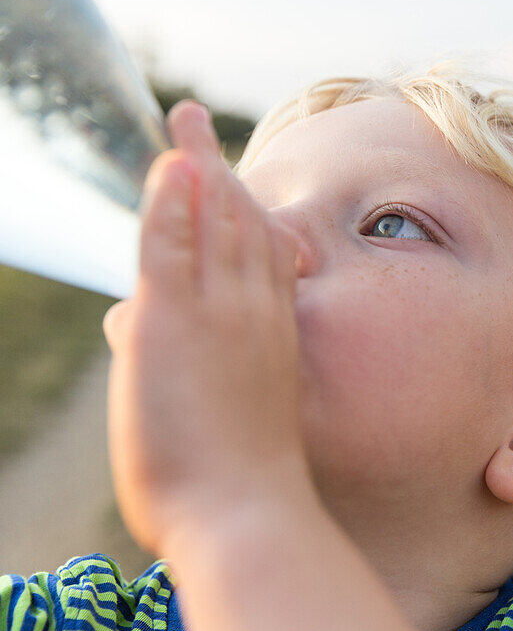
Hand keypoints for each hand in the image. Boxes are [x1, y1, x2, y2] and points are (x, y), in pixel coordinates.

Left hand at [103, 101, 307, 553]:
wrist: (248, 509)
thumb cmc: (242, 475)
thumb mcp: (233, 406)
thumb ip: (187, 352)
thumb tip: (124, 319)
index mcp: (269, 330)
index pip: (255, 251)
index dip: (239, 204)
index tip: (225, 175)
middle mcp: (252, 309)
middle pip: (236, 221)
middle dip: (214, 166)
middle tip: (194, 120)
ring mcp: (218, 312)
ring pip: (210, 223)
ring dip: (194, 167)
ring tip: (183, 121)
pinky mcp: (173, 324)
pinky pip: (173, 250)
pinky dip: (172, 206)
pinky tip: (170, 169)